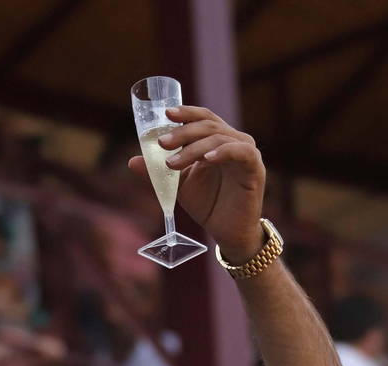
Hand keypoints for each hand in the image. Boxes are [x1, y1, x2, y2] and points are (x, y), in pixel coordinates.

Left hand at [127, 106, 265, 261]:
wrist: (228, 232)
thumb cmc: (208, 204)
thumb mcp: (178, 185)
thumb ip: (158, 171)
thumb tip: (132, 161)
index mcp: (218, 140)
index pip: (203, 117)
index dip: (186, 112)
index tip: (165, 114)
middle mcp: (234, 141)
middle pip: (208, 125)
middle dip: (182, 132)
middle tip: (161, 144)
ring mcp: (247, 153)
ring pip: (219, 138)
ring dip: (193, 148)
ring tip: (172, 162)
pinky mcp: (255, 168)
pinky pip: (240, 152)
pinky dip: (222, 152)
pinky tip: (206, 159)